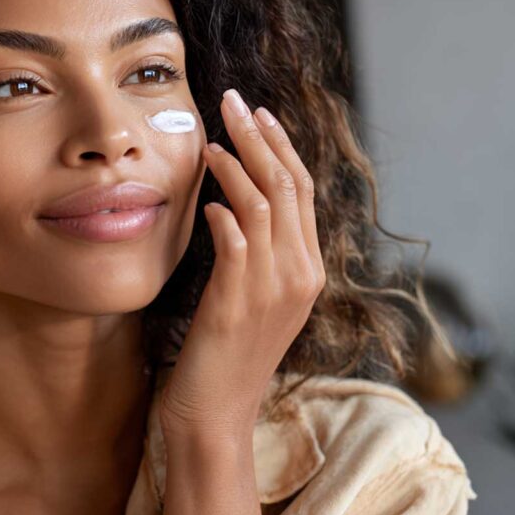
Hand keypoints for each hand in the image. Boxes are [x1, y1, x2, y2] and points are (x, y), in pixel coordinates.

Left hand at [159, 88, 325, 443]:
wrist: (216, 413)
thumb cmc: (227, 352)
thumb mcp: (254, 296)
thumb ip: (256, 253)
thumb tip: (232, 206)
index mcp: (308, 270)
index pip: (302, 192)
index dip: (281, 147)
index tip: (259, 114)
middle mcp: (300, 274)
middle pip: (288, 187)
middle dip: (261, 138)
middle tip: (234, 102)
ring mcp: (272, 289)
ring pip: (265, 205)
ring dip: (237, 166)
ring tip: (211, 140)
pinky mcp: (238, 302)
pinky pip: (236, 242)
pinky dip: (224, 213)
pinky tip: (206, 201)